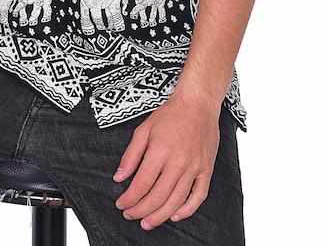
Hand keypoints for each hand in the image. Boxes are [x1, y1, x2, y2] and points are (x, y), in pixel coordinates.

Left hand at [112, 89, 221, 230]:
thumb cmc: (170, 114)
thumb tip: (119, 177)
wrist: (198, 104)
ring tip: (147, 222)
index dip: (129, 199)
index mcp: (160, 151)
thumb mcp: (143, 129)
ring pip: (176, 201)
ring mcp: (194, 167)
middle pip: (157, 197)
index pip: (141, 184)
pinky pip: (199, 196)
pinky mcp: (206, 170)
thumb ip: (131, 155)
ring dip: (159, 216)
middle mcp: (178, 162)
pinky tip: (174, 215)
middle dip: (140, 211)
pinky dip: (187, 210)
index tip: (121, 204)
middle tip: (130, 215)